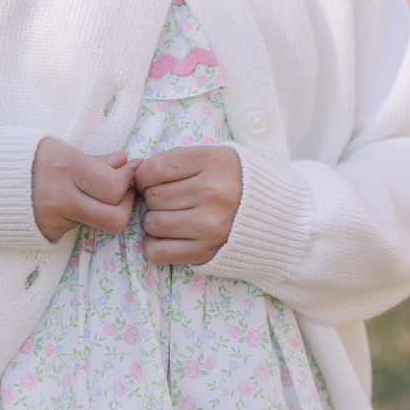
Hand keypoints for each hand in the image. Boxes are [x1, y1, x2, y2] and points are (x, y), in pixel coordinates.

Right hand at [31, 138, 139, 241]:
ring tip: (95, 193)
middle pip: (114, 217)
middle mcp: (62, 197)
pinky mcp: (48, 234)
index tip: (129, 172)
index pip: (115, 187)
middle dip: (126, 205)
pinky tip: (72, 202)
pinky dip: (81, 216)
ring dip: (104, 210)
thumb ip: (97, 160)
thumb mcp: (62, 148)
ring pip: (97, 223)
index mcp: (68, 167)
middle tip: (123, 192)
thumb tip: (125, 162)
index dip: (128, 181)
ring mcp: (54, 220)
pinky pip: (77, 228)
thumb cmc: (26, 157)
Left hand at [134, 145, 241, 264]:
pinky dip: (153, 245)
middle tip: (168, 199)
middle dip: (152, 198)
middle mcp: (214, 193)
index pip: (155, 168)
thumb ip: (177, 160)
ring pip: (152, 223)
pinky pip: (158, 251)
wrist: (273, 218)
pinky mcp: (206, 252)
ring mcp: (210, 225)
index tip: (153, 180)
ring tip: (171, 215)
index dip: (145, 175)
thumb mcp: (213, 157)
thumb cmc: (233, 182)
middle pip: (153, 196)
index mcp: (215, 162)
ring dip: (154, 220)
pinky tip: (167, 236)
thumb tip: (136, 175)